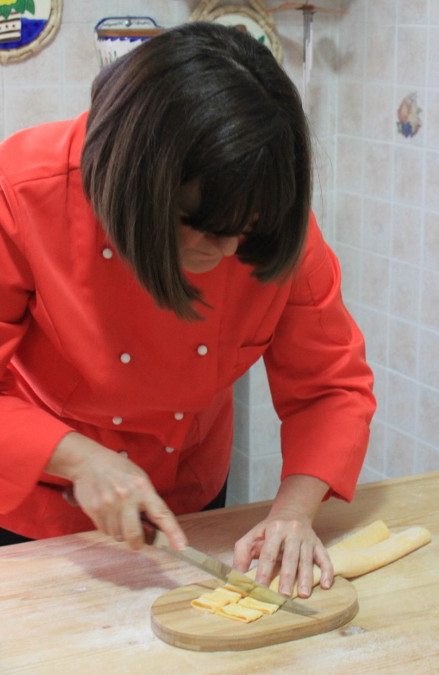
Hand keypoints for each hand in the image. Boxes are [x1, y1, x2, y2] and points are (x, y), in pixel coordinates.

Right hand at [46, 432, 186, 550]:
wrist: (89, 461)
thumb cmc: (119, 470)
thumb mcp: (139, 478)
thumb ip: (148, 501)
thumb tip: (156, 528)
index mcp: (143, 488)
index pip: (162, 513)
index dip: (173, 532)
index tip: (181, 546)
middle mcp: (127, 497)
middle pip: (135, 535)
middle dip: (137, 543)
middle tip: (137, 540)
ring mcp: (109, 505)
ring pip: (118, 536)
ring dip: (120, 532)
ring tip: (117, 515)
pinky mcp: (95, 510)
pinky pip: (105, 531)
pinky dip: (108, 527)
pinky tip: (107, 512)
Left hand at [232, 512, 332, 597]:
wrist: (291, 513)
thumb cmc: (269, 530)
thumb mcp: (252, 536)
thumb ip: (242, 554)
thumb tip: (236, 576)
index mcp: (275, 529)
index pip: (269, 553)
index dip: (264, 570)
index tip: (260, 587)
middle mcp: (292, 532)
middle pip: (290, 557)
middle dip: (287, 576)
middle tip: (284, 594)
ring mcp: (307, 538)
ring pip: (307, 559)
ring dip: (306, 577)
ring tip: (304, 594)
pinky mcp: (318, 543)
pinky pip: (325, 557)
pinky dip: (328, 571)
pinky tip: (327, 584)